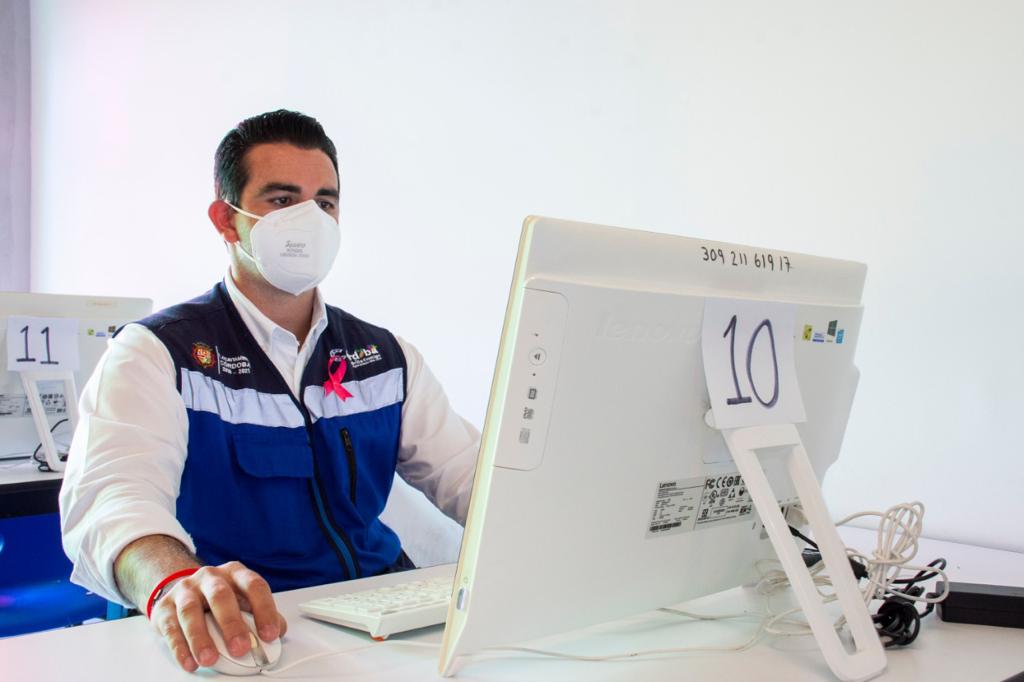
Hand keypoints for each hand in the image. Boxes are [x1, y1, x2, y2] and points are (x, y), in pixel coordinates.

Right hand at [148, 561, 287, 671]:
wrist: (182, 590)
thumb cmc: (219, 599)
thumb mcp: (242, 599)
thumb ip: (260, 614)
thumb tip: (278, 631)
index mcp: (235, 573)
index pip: (254, 586)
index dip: (265, 610)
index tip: (270, 634)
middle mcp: (210, 577)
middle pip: (221, 596)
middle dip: (232, 624)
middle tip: (241, 648)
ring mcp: (185, 590)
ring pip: (191, 611)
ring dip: (201, 638)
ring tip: (210, 659)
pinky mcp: (164, 607)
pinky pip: (171, 627)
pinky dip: (180, 647)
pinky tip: (189, 662)